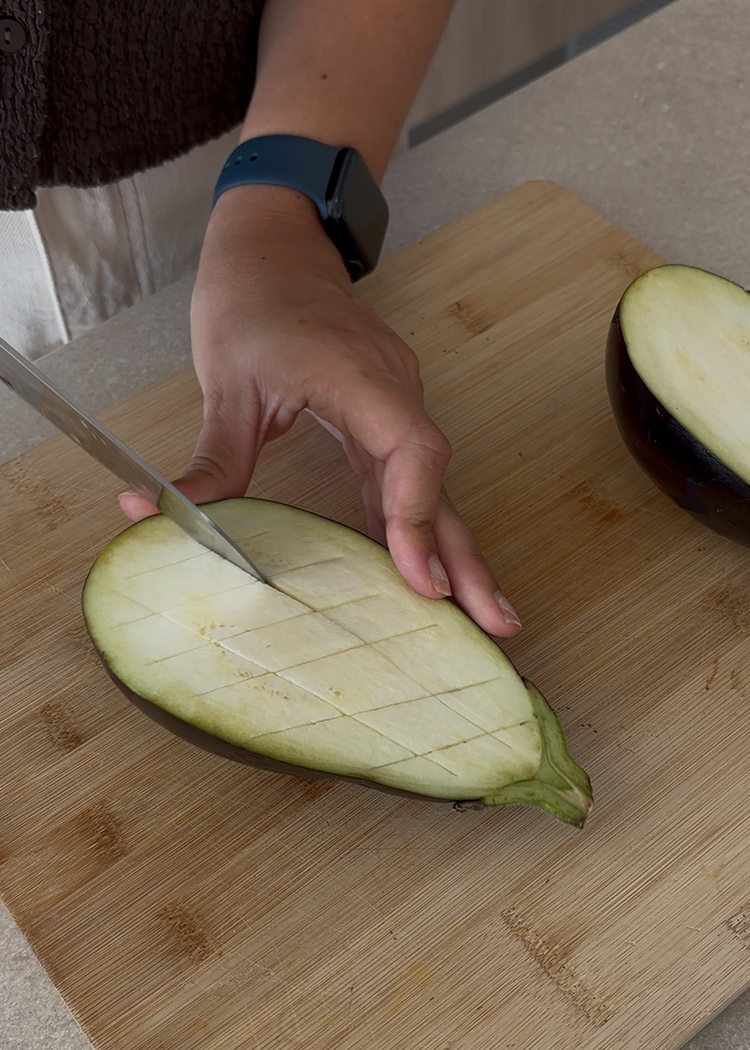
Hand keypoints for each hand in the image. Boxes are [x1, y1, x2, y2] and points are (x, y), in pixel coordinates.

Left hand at [120, 185, 520, 637]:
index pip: (412, 447)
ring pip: (433, 484)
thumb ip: (208, 459)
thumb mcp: (225, 381)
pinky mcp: (386, 414)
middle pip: (439, 481)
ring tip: (480, 615)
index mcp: (357, 374)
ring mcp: (396, 400)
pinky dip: (419, 524)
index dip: (417, 515)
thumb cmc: (252, 298)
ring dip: (453, 549)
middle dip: (465, 556)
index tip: (421, 579)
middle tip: (497, 624)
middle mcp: (393, 389)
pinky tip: (425, 571)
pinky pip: (409, 476)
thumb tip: (147, 514)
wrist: (276, 245)